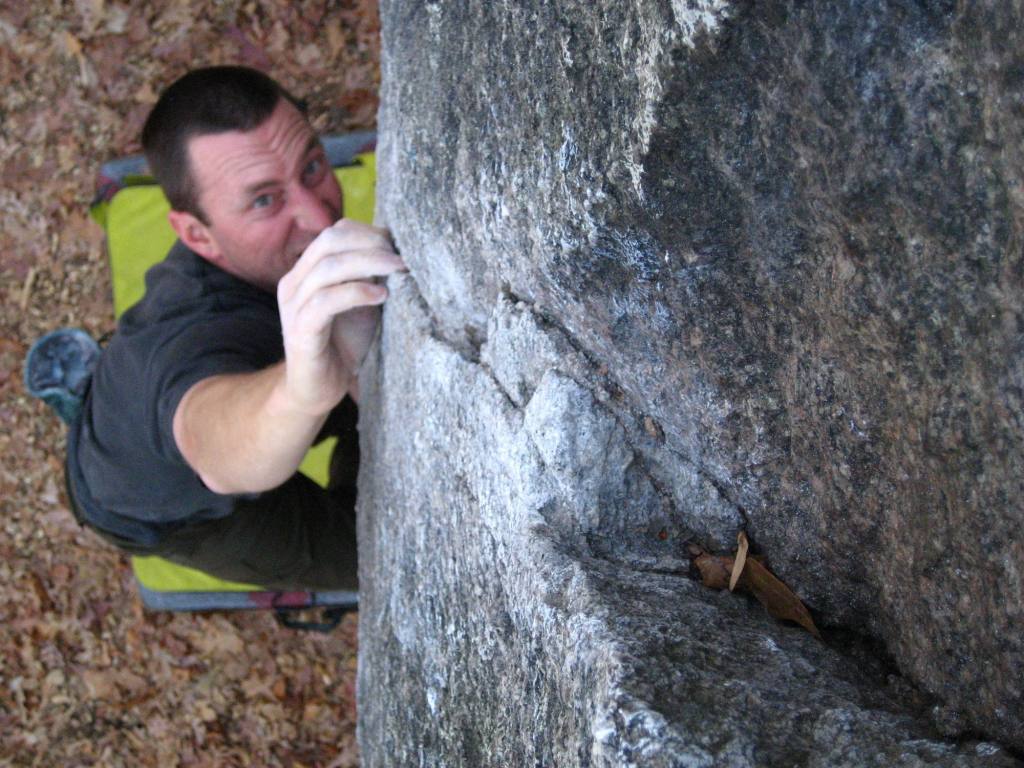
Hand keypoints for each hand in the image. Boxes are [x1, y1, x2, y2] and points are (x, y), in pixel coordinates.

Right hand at [276, 219, 404, 414]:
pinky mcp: (299, 331)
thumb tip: (401, 251)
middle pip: (330, 242)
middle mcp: (293, 283)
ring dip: (369, 264)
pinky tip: (381, 297)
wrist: (319, 389)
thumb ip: (371, 277)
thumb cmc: (344, 345)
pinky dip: (356, 293)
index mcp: (306, 272)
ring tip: (399, 271)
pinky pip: (325, 301)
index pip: (334, 233)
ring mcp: (293, 306)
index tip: (399, 244)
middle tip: (402, 257)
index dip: (369, 233)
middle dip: (371, 244)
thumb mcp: (362, 304)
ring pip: (328, 268)